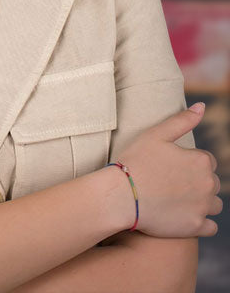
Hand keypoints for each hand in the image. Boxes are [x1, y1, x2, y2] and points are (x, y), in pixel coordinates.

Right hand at [116, 103, 221, 237]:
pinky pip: (210, 226)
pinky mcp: (196, 227)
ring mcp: (203, 207)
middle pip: (212, 182)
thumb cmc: (135, 161)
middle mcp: (208, 184)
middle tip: (170, 182)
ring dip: (202, 202)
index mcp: (201, 160)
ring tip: (176, 198)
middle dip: (197, 181)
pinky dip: (201, 222)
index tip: (170, 166)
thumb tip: (202, 106)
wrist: (121, 195)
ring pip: (214, 204)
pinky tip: (182, 215)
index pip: (206, 160)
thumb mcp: (155, 134)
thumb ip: (182, 120)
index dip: (188, 162)